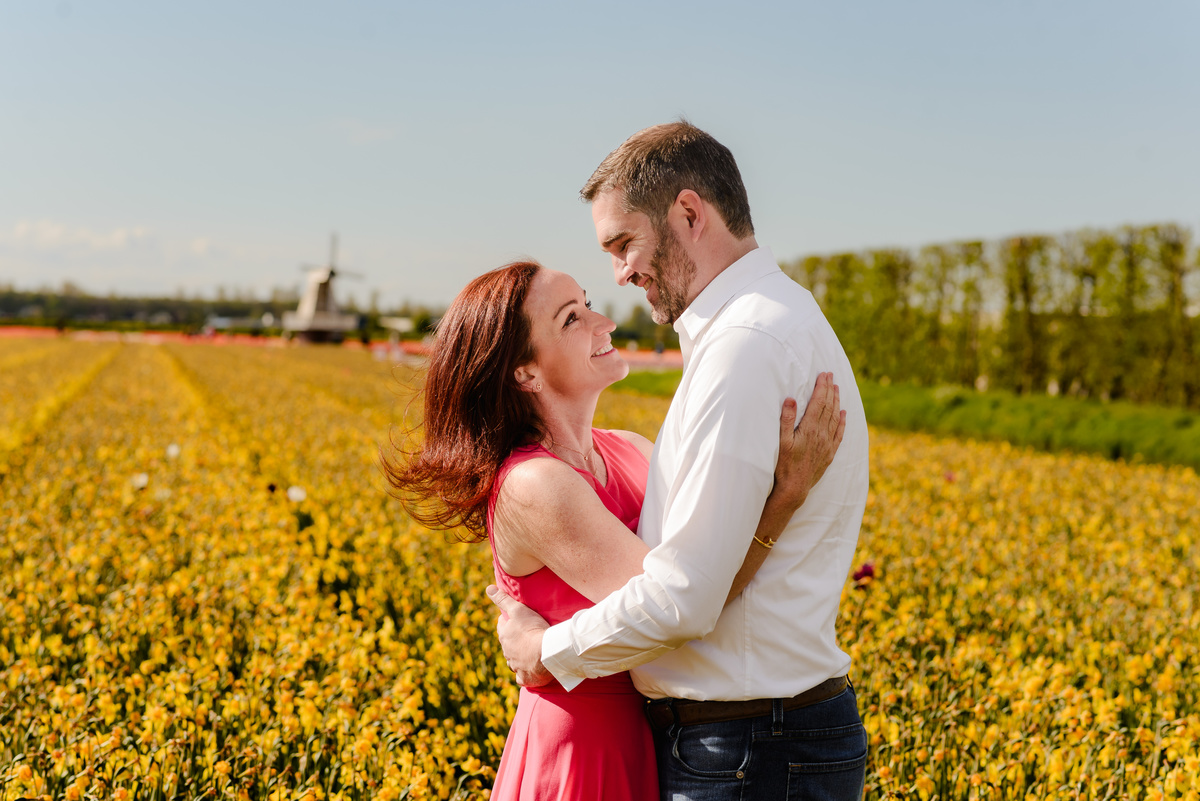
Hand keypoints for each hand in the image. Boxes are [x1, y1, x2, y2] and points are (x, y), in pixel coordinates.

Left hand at [487, 585, 553, 687]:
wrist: (547, 652)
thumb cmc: (533, 629)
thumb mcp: (518, 610)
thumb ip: (503, 599)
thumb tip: (488, 588)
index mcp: (504, 636)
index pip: (502, 626)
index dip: (507, 621)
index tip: (512, 619)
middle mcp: (507, 652)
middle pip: (507, 644)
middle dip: (513, 640)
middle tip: (523, 635)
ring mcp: (515, 666)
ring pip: (513, 661)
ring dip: (517, 657)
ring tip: (527, 653)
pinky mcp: (525, 678)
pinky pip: (521, 677)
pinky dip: (524, 674)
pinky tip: (528, 672)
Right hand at [771, 372, 845, 511]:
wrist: (794, 488)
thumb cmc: (784, 465)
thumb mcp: (780, 441)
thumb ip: (786, 419)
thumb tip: (790, 399)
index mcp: (809, 429)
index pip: (818, 402)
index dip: (822, 387)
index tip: (824, 374)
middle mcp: (821, 434)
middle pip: (828, 407)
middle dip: (830, 389)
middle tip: (831, 375)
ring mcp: (827, 444)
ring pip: (835, 418)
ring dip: (836, 402)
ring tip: (837, 388)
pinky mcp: (829, 453)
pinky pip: (839, 434)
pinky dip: (842, 422)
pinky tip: (843, 414)